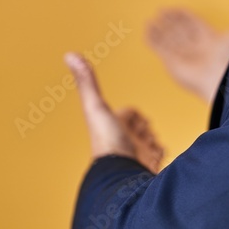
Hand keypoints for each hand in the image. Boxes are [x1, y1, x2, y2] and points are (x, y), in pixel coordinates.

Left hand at [65, 53, 163, 172]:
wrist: (121, 174)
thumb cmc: (107, 140)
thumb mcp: (95, 105)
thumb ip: (86, 81)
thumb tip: (69, 54)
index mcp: (111, 127)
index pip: (130, 114)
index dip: (134, 115)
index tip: (136, 122)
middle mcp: (121, 142)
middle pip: (142, 127)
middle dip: (146, 129)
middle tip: (143, 137)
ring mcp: (133, 156)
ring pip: (152, 142)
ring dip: (154, 143)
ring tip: (148, 150)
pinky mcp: (144, 168)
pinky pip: (159, 157)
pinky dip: (159, 156)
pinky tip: (154, 160)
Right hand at [145, 0, 228, 102]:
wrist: (224, 82)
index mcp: (211, 40)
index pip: (194, 24)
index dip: (184, 16)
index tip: (175, 9)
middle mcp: (196, 49)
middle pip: (180, 32)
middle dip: (171, 22)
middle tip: (161, 11)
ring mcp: (184, 57)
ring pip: (169, 40)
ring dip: (160, 30)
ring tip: (152, 19)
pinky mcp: (173, 64)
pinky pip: (160, 49)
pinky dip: (152, 40)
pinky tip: (148, 29)